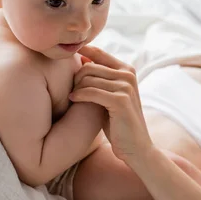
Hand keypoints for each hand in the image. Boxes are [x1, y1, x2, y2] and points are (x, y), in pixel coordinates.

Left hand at [70, 46, 152, 163]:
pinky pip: (91, 91)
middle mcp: (128, 74)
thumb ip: (100, 78)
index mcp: (127, 69)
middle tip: (71, 91)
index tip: (65, 62)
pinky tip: (73, 100)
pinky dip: (79, 95)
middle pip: (89, 66)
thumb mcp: (110, 95)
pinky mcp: (120, 100)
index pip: (98, 53)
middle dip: (75, 78)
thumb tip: (81, 58)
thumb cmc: (118, 122)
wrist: (135, 147)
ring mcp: (126, 86)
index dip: (80, 53)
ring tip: (72, 98)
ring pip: (89, 79)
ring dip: (76, 89)